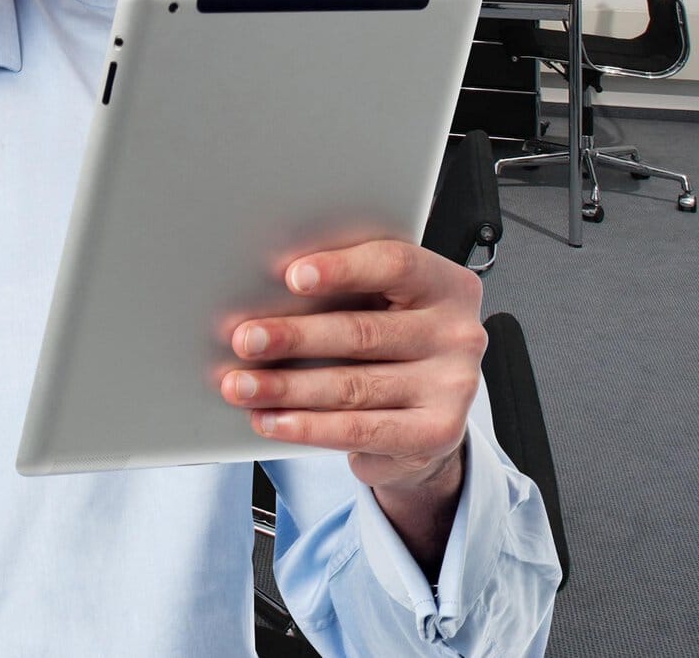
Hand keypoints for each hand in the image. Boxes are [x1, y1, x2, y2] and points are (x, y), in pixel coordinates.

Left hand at [214, 240, 484, 497]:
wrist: (425, 415)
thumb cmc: (388, 345)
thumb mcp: (379, 306)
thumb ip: (343, 292)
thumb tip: (263, 293)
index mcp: (445, 285)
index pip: (394, 264)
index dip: (342, 268)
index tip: (293, 276)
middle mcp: (458, 333)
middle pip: (363, 331)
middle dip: (294, 336)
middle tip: (243, 339)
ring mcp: (453, 387)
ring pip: (353, 385)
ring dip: (286, 387)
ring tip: (240, 385)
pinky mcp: (437, 434)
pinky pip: (359, 430)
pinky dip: (306, 426)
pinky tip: (271, 420)